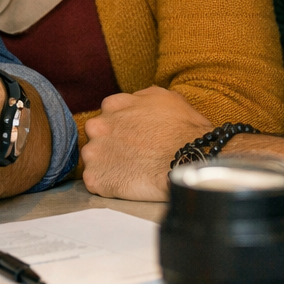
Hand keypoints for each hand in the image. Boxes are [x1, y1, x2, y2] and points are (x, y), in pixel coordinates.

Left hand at [81, 86, 212, 200]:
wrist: (189, 162)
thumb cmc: (184, 130)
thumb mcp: (165, 98)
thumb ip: (140, 97)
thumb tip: (134, 101)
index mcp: (112, 105)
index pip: (107, 117)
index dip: (121, 130)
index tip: (133, 139)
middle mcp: (97, 126)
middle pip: (97, 137)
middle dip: (110, 146)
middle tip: (132, 157)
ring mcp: (94, 153)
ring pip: (93, 160)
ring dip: (106, 166)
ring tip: (131, 173)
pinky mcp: (95, 178)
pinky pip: (95, 182)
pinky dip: (107, 186)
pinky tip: (126, 185)